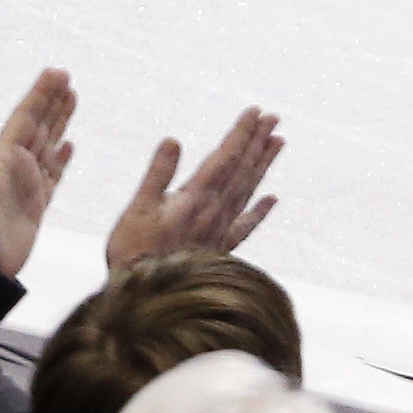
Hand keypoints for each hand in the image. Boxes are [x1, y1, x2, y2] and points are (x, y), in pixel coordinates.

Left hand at [0, 67, 76, 279]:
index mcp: (2, 159)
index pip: (25, 119)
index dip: (40, 96)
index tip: (55, 73)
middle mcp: (15, 167)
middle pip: (39, 126)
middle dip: (52, 102)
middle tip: (66, 76)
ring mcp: (26, 186)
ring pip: (48, 146)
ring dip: (59, 122)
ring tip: (72, 98)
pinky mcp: (36, 207)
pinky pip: (53, 176)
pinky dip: (62, 160)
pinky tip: (69, 145)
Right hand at [104, 107, 281, 270]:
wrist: (149, 300)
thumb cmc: (135, 254)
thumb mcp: (138, 210)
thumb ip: (158, 175)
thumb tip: (173, 140)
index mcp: (195, 198)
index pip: (225, 157)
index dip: (241, 133)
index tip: (256, 111)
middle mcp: (214, 212)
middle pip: (242, 170)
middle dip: (257, 141)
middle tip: (274, 118)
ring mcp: (220, 231)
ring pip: (248, 191)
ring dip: (263, 165)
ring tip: (278, 142)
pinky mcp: (220, 249)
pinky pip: (246, 225)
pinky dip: (260, 211)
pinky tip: (273, 199)